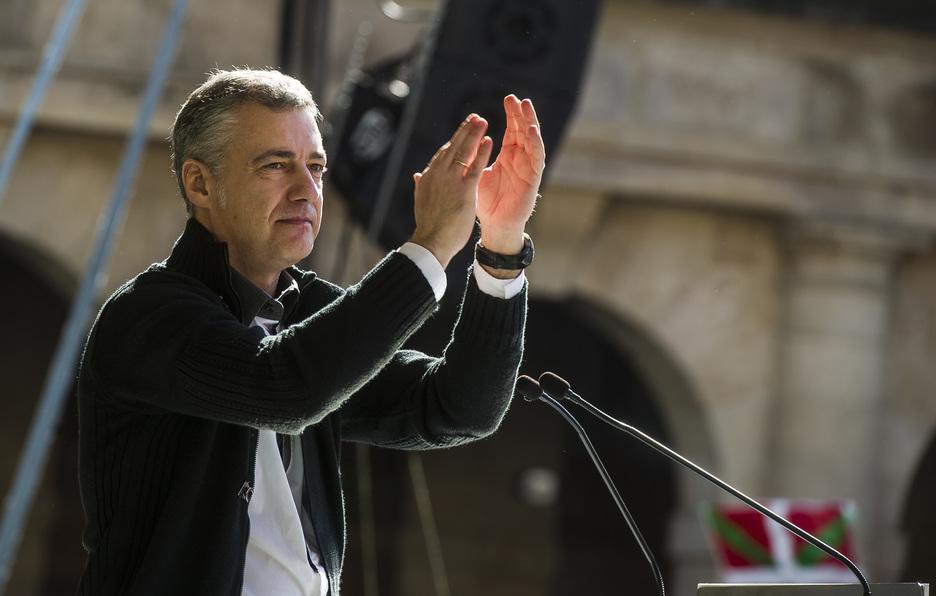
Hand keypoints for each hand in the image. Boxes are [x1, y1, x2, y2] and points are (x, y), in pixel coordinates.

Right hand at [409, 114, 492, 268]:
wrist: (431, 242)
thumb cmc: (429, 226)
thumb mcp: (421, 201)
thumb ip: (420, 185)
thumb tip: (417, 175)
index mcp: (428, 177)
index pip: (443, 154)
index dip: (454, 140)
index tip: (463, 130)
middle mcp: (437, 174)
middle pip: (453, 147)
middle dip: (465, 130)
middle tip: (475, 117)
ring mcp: (450, 181)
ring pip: (463, 152)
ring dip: (473, 134)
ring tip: (482, 121)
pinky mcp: (463, 191)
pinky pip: (474, 167)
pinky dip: (482, 152)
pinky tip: (489, 141)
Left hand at [476, 95, 544, 256]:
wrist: (494, 226)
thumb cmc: (485, 202)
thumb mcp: (475, 174)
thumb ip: (472, 158)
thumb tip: (456, 143)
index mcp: (508, 156)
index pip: (511, 130)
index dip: (511, 114)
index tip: (507, 98)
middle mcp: (520, 159)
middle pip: (523, 130)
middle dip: (520, 113)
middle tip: (515, 98)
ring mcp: (528, 168)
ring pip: (533, 140)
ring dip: (530, 122)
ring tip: (526, 107)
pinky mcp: (533, 179)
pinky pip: (537, 158)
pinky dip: (536, 143)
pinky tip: (532, 131)